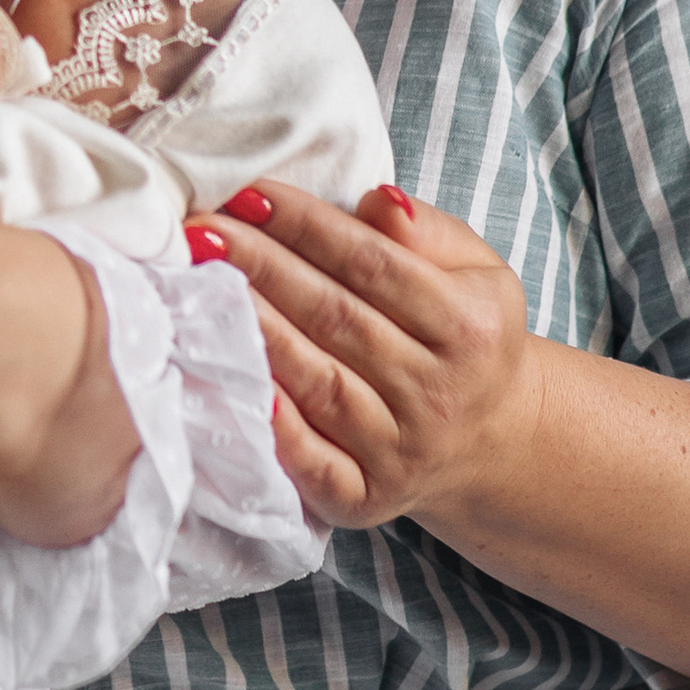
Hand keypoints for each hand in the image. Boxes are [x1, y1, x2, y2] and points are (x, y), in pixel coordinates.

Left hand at [198, 180, 540, 525]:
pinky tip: (229, 376)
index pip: (375, 265)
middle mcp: (439, 394)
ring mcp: (402, 451)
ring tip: (201, 283)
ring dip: (254, 329)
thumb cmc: (463, 337)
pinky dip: (270, 422)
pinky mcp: (365, 497)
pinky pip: (309, 460)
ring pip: (317, 382)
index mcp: (470, 329)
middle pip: (336, 318)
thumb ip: (428, 231)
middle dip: (262, 267)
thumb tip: (378, 199)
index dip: (308, 226)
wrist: (488, 441)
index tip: (249, 193)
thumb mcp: (476, 273)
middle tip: (201, 230)